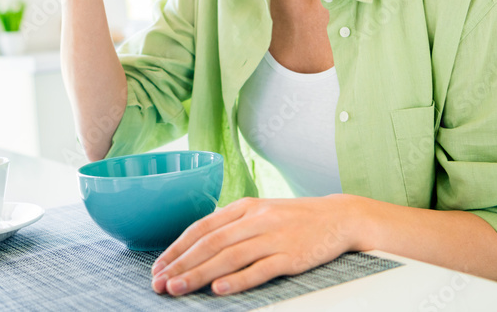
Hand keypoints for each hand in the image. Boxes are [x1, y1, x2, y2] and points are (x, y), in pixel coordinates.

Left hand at [150, 195, 364, 296]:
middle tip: (159, 284)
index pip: (201, 228)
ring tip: (178, 289)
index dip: (176, 248)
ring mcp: (273, 237)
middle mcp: (255, 219)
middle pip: (210, 243)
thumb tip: (197, 241)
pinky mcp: (290, 256)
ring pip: (229, 257)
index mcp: (244, 207)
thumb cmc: (294, 218)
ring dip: (200, 274)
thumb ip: (231, 224)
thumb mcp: (260, 212)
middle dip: (181, 265)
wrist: (338, 217)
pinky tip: (219, 289)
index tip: (158, 268)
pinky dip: (238, 279)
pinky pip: (260, 269)